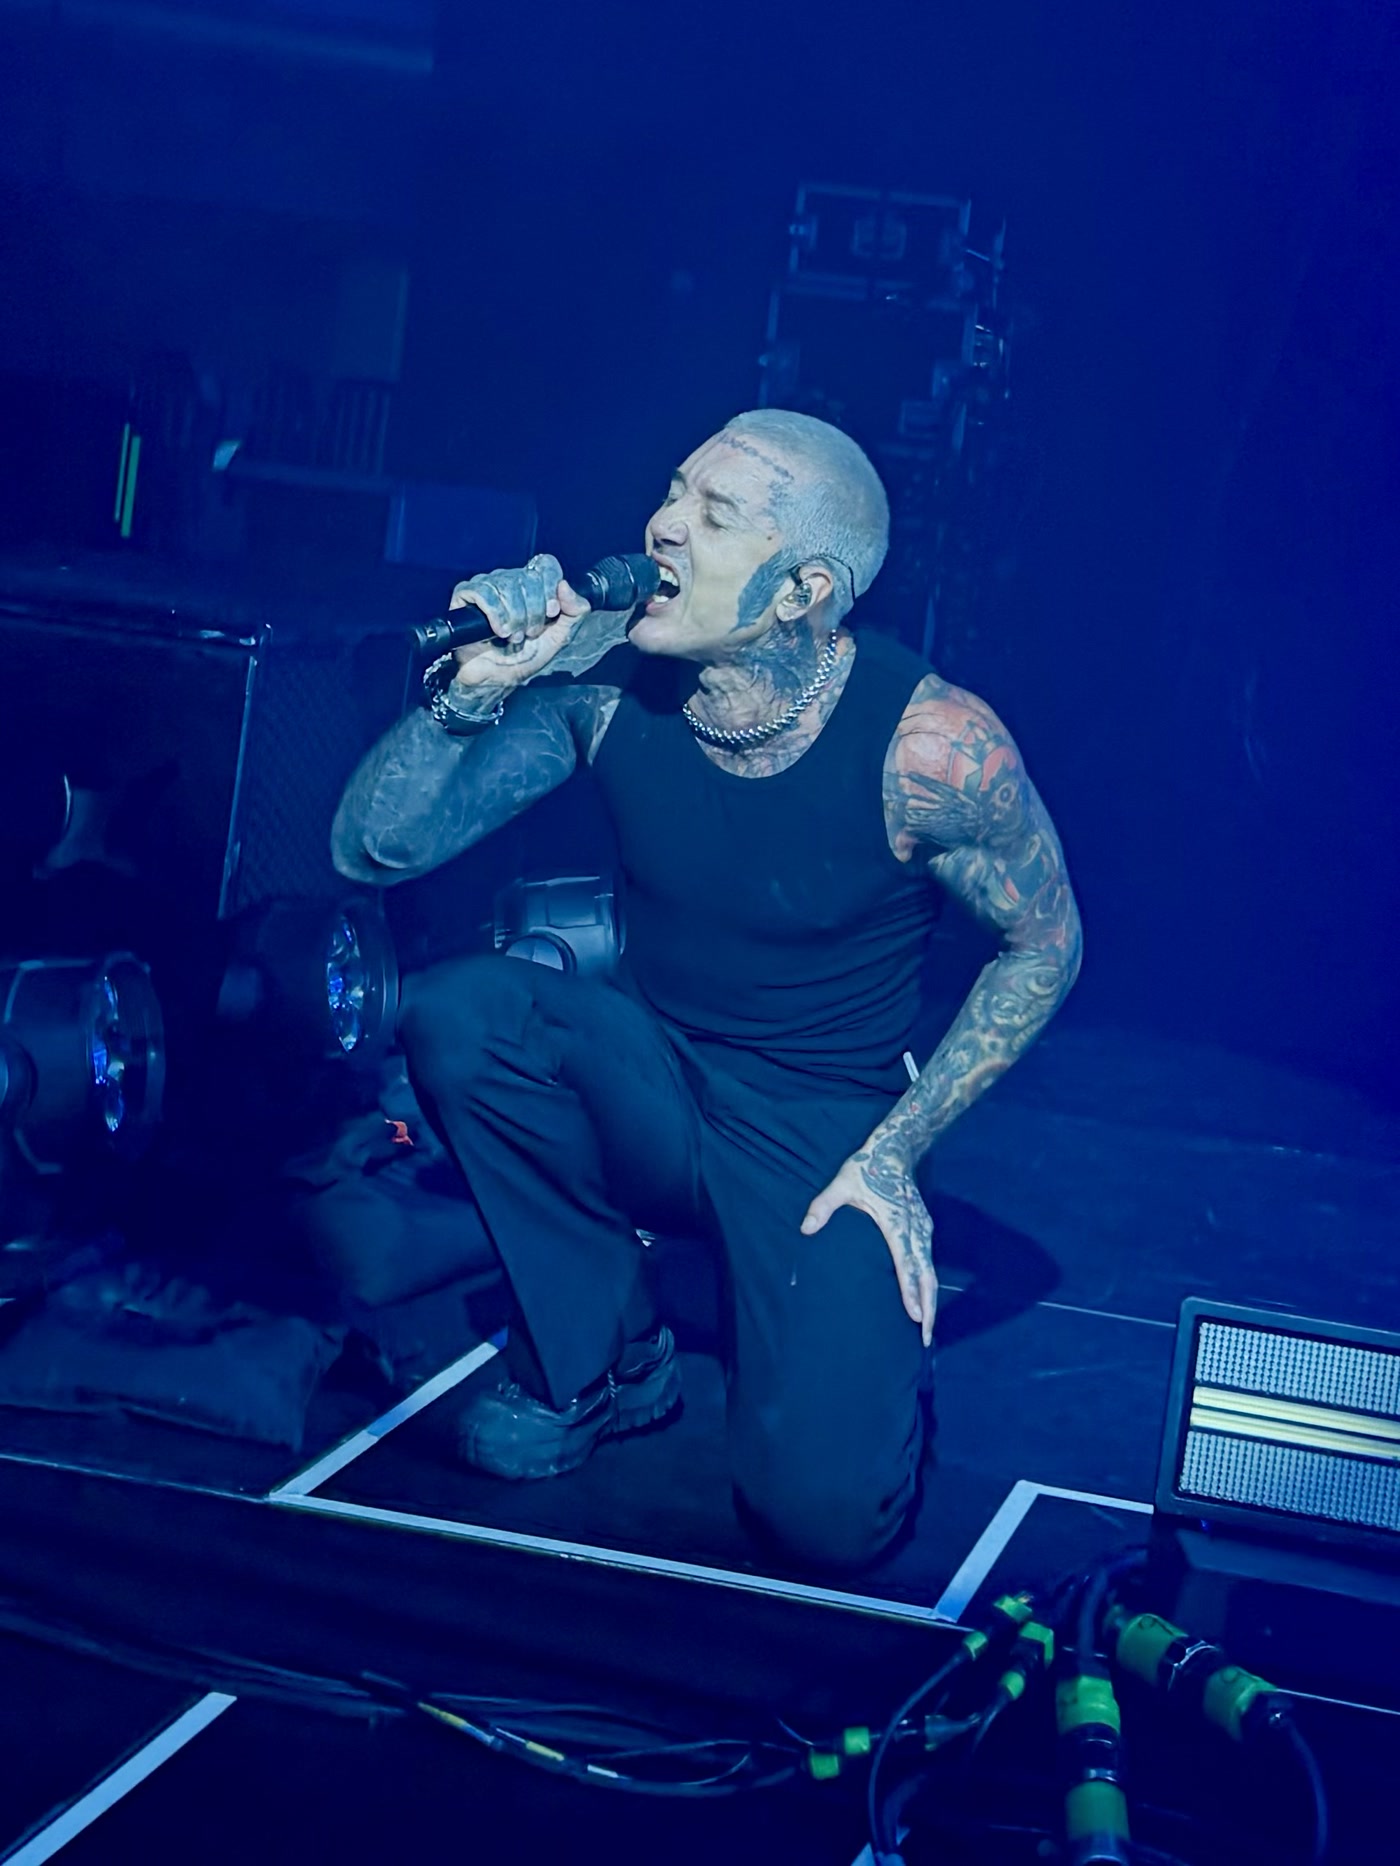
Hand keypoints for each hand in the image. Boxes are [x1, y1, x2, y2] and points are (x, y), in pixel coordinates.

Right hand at [448, 552, 591, 687]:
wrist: (497, 679)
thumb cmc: (525, 658)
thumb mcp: (560, 637)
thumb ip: (575, 612)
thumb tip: (565, 586)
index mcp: (533, 586)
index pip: (546, 565)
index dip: (550, 587)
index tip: (550, 613)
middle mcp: (510, 580)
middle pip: (528, 578)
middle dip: (533, 612)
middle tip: (528, 633)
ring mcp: (487, 585)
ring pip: (506, 585)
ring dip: (514, 617)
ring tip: (513, 637)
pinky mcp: (465, 595)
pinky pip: (483, 592)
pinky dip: (495, 614)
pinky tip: (498, 631)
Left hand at [801, 1138, 936, 1346]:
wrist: (895, 1148)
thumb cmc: (866, 1168)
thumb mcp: (841, 1183)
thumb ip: (823, 1206)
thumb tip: (805, 1229)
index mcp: (895, 1223)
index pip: (906, 1264)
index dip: (911, 1291)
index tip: (915, 1316)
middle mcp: (914, 1229)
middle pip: (926, 1275)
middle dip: (928, 1307)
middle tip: (925, 1336)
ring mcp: (923, 1228)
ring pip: (930, 1269)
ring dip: (930, 1298)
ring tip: (926, 1326)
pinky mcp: (924, 1226)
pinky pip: (929, 1259)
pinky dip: (929, 1281)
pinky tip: (925, 1297)